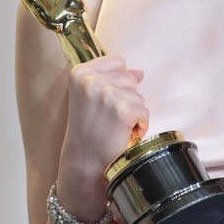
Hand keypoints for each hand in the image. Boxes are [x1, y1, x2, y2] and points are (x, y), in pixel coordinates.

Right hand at [61, 56, 147, 171]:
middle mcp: (90, 81)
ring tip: (114, 126)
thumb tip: (140, 72)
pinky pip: (144, 111)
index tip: (104, 102)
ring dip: (133, 112)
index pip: (118, 61)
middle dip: (126, 98)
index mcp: (80, 73)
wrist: (84, 163)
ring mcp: (105, 94)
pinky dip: (139, 125)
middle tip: (109, 118)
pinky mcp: (122, 110)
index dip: (118, 82)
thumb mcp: (92, 98)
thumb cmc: (89, 131)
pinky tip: (123, 134)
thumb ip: (113, 79)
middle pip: (130, 78)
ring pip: (139, 95)